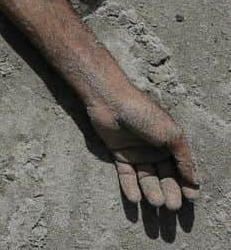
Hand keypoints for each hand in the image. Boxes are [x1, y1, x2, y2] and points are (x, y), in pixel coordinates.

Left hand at [87, 89, 200, 210]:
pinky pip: (126, 174)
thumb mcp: (172, 135)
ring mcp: (136, 152)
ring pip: (146, 177)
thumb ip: (183, 158)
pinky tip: (134, 199)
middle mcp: (154, 149)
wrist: (110, 101)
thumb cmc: (144, 114)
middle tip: (172, 206)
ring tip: (155, 203)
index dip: (186, 184)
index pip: (180, 168)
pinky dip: (129, 186)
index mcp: (170, 143)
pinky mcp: (119, 154)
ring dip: (151, 190)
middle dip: (169, 190)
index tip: (191, 198)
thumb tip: (196, 180)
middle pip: (164, 175)